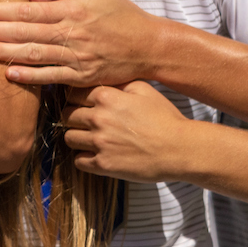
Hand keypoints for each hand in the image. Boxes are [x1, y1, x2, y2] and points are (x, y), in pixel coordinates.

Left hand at [0, 0, 160, 85]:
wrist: (150, 46)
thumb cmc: (120, 14)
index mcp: (72, 10)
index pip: (27, 9)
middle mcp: (71, 33)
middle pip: (23, 31)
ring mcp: (76, 58)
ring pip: (32, 54)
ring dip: (2, 52)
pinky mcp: (82, 77)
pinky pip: (51, 77)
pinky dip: (29, 76)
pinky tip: (7, 73)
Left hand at [62, 81, 191, 182]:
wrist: (180, 149)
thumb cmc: (165, 118)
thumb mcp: (144, 89)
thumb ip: (118, 83)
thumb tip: (101, 81)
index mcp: (106, 96)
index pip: (73, 93)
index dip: (76, 98)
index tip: (80, 103)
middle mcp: (99, 118)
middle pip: (66, 115)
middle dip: (73, 117)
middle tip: (83, 121)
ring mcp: (100, 143)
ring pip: (68, 138)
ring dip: (76, 137)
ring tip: (88, 138)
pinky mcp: (103, 165)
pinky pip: (78, 161)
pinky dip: (84, 158)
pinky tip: (95, 154)